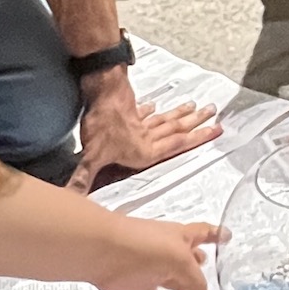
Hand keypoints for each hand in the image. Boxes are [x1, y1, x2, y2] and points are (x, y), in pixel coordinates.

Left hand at [76, 214, 220, 289]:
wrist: (102, 252)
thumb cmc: (143, 246)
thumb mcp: (180, 262)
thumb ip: (196, 284)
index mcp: (181, 237)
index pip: (205, 233)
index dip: (217, 234)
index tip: (228, 236)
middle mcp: (167, 250)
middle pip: (189, 259)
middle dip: (200, 265)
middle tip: (213, 274)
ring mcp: (150, 268)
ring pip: (172, 279)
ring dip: (183, 287)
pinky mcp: (134, 286)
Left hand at [77, 72, 220, 187]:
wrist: (101, 91)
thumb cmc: (102, 126)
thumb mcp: (93, 155)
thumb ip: (84, 178)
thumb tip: (71, 198)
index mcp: (146, 151)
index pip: (178, 146)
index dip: (198, 139)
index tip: (216, 130)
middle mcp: (148, 136)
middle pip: (177, 129)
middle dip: (196, 123)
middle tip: (214, 113)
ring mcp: (139, 121)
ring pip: (165, 119)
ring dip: (180, 114)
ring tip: (196, 107)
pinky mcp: (128, 109)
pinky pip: (144, 112)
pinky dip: (151, 110)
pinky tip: (155, 106)